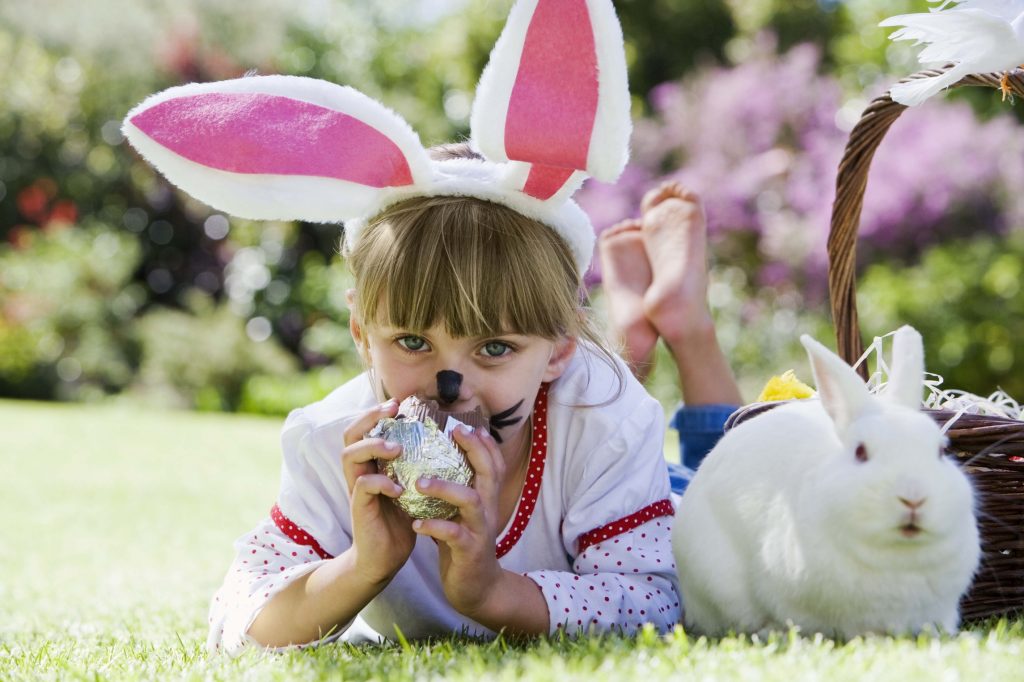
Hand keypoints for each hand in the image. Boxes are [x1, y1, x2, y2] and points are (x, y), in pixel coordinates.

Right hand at [341, 400, 416, 584]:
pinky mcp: (359, 509)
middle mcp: (360, 474)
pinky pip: (363, 486)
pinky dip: (381, 482)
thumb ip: (418, 468)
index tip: (398, 404)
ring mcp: (357, 490)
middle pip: (350, 435)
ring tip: (397, 448)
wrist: (385, 560)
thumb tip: (446, 444)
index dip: (377, 414)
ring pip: (349, 455)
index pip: (364, 430)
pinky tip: (398, 488)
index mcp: (372, 466)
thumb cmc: (402, 523)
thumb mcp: (413, 490)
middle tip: (391, 410)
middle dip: (369, 418)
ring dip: (373, 446)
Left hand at [411, 425, 506, 617]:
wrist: (477, 589)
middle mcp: (487, 510)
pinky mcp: (469, 552)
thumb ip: (456, 491)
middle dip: (475, 449)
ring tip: (420, 481)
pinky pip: (453, 535)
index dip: (484, 442)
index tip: (465, 424)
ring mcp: (480, 530)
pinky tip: (416, 524)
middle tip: (454, 431)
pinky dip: (434, 527)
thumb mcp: (462, 515)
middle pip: (489, 472)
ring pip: (470, 500)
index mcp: (486, 499)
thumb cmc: (463, 546)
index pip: (493, 464)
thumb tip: (434, 463)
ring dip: (446, 487)